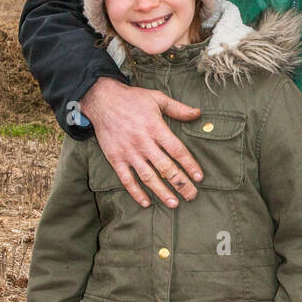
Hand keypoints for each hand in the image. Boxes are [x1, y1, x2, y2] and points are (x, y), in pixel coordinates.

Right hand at [80, 78, 203, 207]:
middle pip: (166, 168)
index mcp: (155, 128)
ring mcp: (129, 152)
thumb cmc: (132, 99)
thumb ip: (178, 108)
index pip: (177, 151)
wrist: (102, 99)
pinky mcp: (115, 158)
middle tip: (192, 196)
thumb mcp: (157, 98)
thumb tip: (198, 114)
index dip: (189, 165)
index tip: (199, 177)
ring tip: (174, 203)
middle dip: (180, 184)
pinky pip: (126, 179)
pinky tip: (145, 202)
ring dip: (161, 192)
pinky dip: (136, 192)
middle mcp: (143, 142)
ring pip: (148, 177)